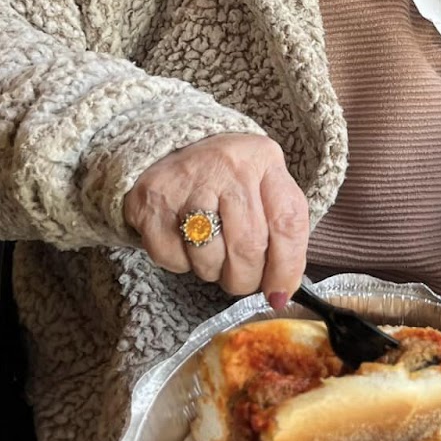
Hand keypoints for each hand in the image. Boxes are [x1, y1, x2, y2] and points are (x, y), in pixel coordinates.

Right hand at [123, 134, 309, 304]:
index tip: (279, 293)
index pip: (288, 222)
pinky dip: (181, 263)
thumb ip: (279, 229)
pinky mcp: (152, 200)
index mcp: (263, 159)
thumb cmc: (224, 177)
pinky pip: (172, 258)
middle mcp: (227, 165)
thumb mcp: (261, 184)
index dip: (287, 267)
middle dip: (246, 279)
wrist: (167, 147)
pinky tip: (184, 242)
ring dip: (213, 272)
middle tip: (242, 281)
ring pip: (209, 257)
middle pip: (249, 246)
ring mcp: (187, 181)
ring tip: (212, 255)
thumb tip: (282, 290)